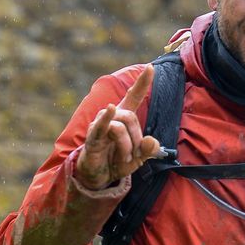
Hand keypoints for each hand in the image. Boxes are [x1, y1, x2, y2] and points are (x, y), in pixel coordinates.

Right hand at [75, 65, 160, 189]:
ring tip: (123, 160)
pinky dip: (107, 119)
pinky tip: (111, 109)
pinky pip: (101, 127)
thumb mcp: (138, 158)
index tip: (150, 67)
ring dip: (126, 146)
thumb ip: (148, 149)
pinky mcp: (92, 138)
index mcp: (124, 118)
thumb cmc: (117, 162)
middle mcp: (111, 117)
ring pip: (119, 127)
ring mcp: (100, 126)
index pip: (133, 96)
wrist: (98, 177)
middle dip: (136, 139)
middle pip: (130, 117)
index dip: (142, 83)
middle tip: (134, 156)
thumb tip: (152, 142)